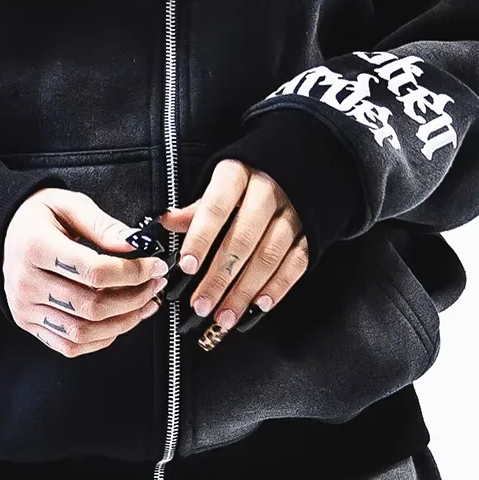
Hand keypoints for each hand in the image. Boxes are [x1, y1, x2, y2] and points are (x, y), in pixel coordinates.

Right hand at [3, 188, 168, 356]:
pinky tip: (119, 321)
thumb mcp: (70, 205)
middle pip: (92, 305)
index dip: (132, 272)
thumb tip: (137, 244)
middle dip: (134, 298)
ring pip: (83, 331)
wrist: (5, 230)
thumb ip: (104, 226)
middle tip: (154, 284)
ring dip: (123, 322)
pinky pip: (70, 345)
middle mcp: (26, 282)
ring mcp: (26, 307)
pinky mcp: (29, 323)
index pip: (94, 271)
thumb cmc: (38, 216)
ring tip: (144, 304)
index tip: (154, 266)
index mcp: (35, 247)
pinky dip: (101, 339)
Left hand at [159, 159, 308, 349]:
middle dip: (220, 277)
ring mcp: (293, 212)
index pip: (216, 208)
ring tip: (225, 314)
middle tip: (201, 304)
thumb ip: (198, 209)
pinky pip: (296, 262)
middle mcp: (268, 192)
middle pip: (242, 239)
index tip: (187, 266)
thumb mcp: (223, 182)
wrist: (305, 164)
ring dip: (245, 290)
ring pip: (269, 256)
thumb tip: (166, 223)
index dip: (200, 238)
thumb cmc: (253, 178)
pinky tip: (260, 304)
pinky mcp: (312, 231)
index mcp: (239, 174)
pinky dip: (278, 286)